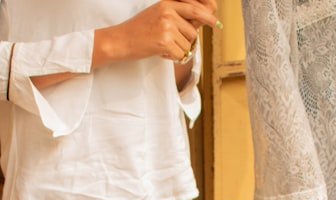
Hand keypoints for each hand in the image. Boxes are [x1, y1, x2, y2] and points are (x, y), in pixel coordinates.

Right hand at [101, 1, 217, 64]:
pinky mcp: (165, 41)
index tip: (215, 23)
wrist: (119, 41)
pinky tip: (158, 52)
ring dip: (177, 50)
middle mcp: (168, 12)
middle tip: (167, 42)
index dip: (207, 17)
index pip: (194, 8)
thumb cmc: (138, 30)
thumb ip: (176, 16)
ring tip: (160, 45)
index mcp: (167, 4)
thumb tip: (198, 24)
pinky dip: (171, 57)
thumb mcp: (156, 15)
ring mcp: (167, 26)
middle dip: (184, 42)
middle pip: (192, 32)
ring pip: (187, 45)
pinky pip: (180, 55)